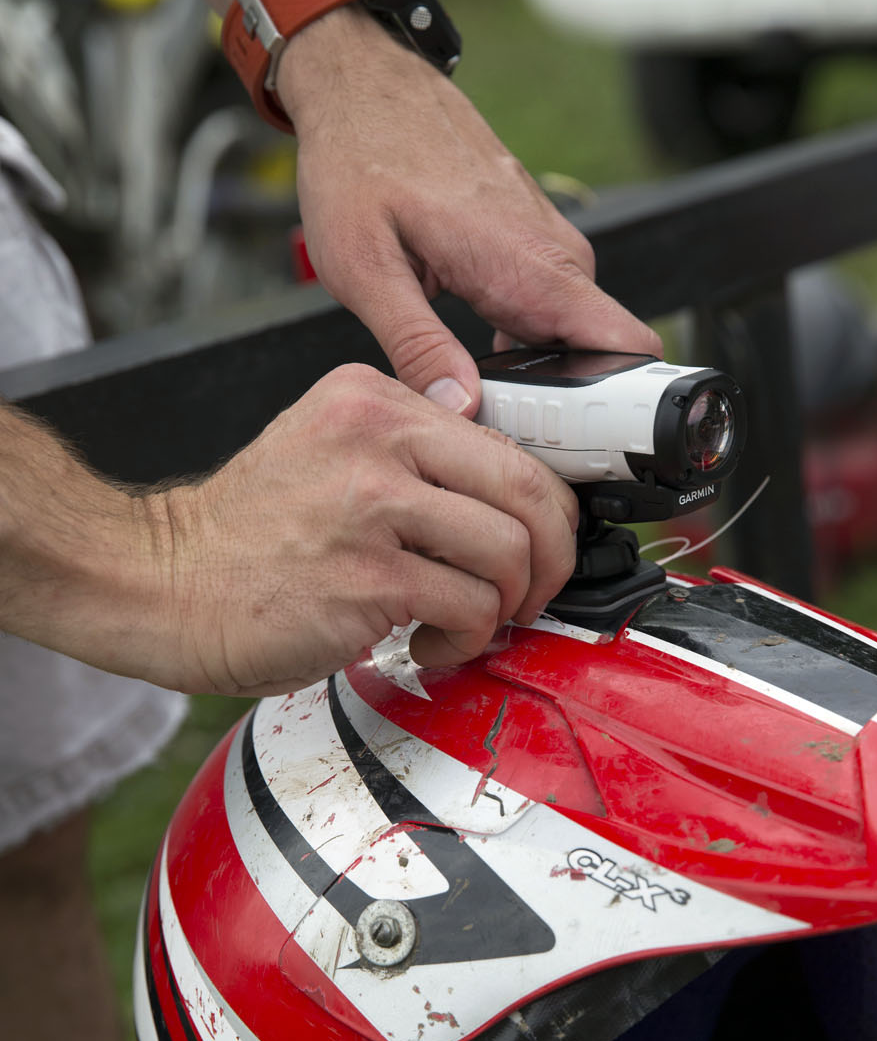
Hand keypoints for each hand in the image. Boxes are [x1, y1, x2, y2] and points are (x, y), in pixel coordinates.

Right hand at [146, 364, 577, 693]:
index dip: (542, 506)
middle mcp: (377, 436)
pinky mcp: (369, 576)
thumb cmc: (246, 539)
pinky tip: (426, 642)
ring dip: (506, 605)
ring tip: (465, 622)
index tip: (538, 544)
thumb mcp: (328, 456)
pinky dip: (466, 640)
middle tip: (531, 591)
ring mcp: (373, 504)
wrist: (159, 583)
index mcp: (372, 398)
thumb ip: (411, 461)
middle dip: (553, 555)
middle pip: (529, 488)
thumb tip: (509, 504)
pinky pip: (471, 606)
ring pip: (510, 551)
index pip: (506, 439)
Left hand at [277, 10, 661, 411]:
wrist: (362, 83)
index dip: (624, 409)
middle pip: (602, 358)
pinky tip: (481, 366)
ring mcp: (546, 248)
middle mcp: (553, 256)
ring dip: (545, 381)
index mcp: (527, 264)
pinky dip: (529, 349)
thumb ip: (416, 344)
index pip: (628, 344)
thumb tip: (460, 407)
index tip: (589, 449)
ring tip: (491, 412)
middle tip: (515, 447)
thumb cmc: (359, 157)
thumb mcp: (366, 266)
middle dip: (574, 411)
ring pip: (574, 338)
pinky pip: (551, 313)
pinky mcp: (531, 246)